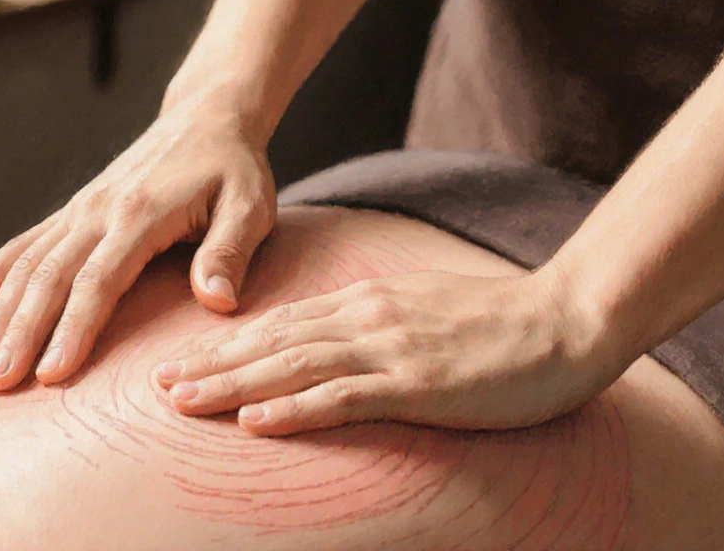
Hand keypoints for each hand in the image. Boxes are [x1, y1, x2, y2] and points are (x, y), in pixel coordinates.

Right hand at [0, 97, 276, 390]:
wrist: (205, 117)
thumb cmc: (233, 169)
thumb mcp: (250, 206)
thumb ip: (230, 253)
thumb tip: (217, 302)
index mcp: (140, 214)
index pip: (97, 281)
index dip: (73, 329)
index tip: (51, 375)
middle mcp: (98, 211)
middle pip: (48, 278)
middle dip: (18, 333)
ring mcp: (79, 210)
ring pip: (26, 265)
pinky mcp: (73, 211)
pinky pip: (23, 244)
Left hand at [155, 270, 617, 434]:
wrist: (566, 319)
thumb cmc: (498, 323)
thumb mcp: (421, 311)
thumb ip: (375, 324)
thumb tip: (334, 345)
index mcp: (366, 301)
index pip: (279, 324)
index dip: (226, 344)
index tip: (182, 360)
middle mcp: (365, 318)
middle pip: (271, 343)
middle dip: (210, 365)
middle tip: (157, 385)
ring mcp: (389, 349)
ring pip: (292, 366)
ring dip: (232, 386)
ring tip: (183, 402)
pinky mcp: (417, 384)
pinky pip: (343, 397)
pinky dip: (293, 409)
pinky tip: (255, 422)